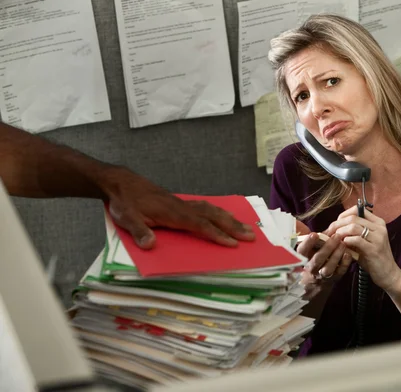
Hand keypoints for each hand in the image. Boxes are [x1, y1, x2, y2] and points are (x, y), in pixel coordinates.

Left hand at [102, 168, 255, 248]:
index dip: (216, 235)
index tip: (232, 244)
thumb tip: (150, 245)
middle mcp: (182, 206)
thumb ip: (138, 231)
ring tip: (246, 227)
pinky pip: (206, 206)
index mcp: (172, 213)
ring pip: (212, 209)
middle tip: (251, 237)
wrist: (121, 182)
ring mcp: (183, 203)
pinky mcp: (180, 202)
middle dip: (233, 227)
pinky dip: (219, 211)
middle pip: (212, 216)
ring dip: (230, 219)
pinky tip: (225, 215)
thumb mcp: (126, 218)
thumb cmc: (124, 202)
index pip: (199, 225)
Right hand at [297, 232, 352, 283]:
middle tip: (336, 236)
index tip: (314, 234)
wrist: (316, 281)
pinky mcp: (334, 279)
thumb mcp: (308, 249)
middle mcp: (311, 268)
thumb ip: (310, 238)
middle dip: (327, 247)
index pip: (302, 251)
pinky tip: (348, 254)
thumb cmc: (313, 258)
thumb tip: (307, 224)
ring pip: (328, 268)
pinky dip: (344, 263)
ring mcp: (322, 275)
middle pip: (317, 259)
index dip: (307, 243)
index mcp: (303, 258)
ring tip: (343, 244)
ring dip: (336, 255)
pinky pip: (339, 272)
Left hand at [325, 206, 400, 291]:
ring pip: (353, 227)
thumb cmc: (373, 258)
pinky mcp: (374, 249)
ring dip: (340, 233)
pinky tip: (343, 246)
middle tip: (329, 233)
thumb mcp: (365, 241)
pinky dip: (347, 241)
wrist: (388, 274)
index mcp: (377, 222)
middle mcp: (379, 227)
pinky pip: (356, 240)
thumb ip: (354, 232)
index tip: (334, 226)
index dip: (342, 216)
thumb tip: (335, 227)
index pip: (357, 209)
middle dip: (337, 225)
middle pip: (352, 218)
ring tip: (334, 240)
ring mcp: (378, 237)